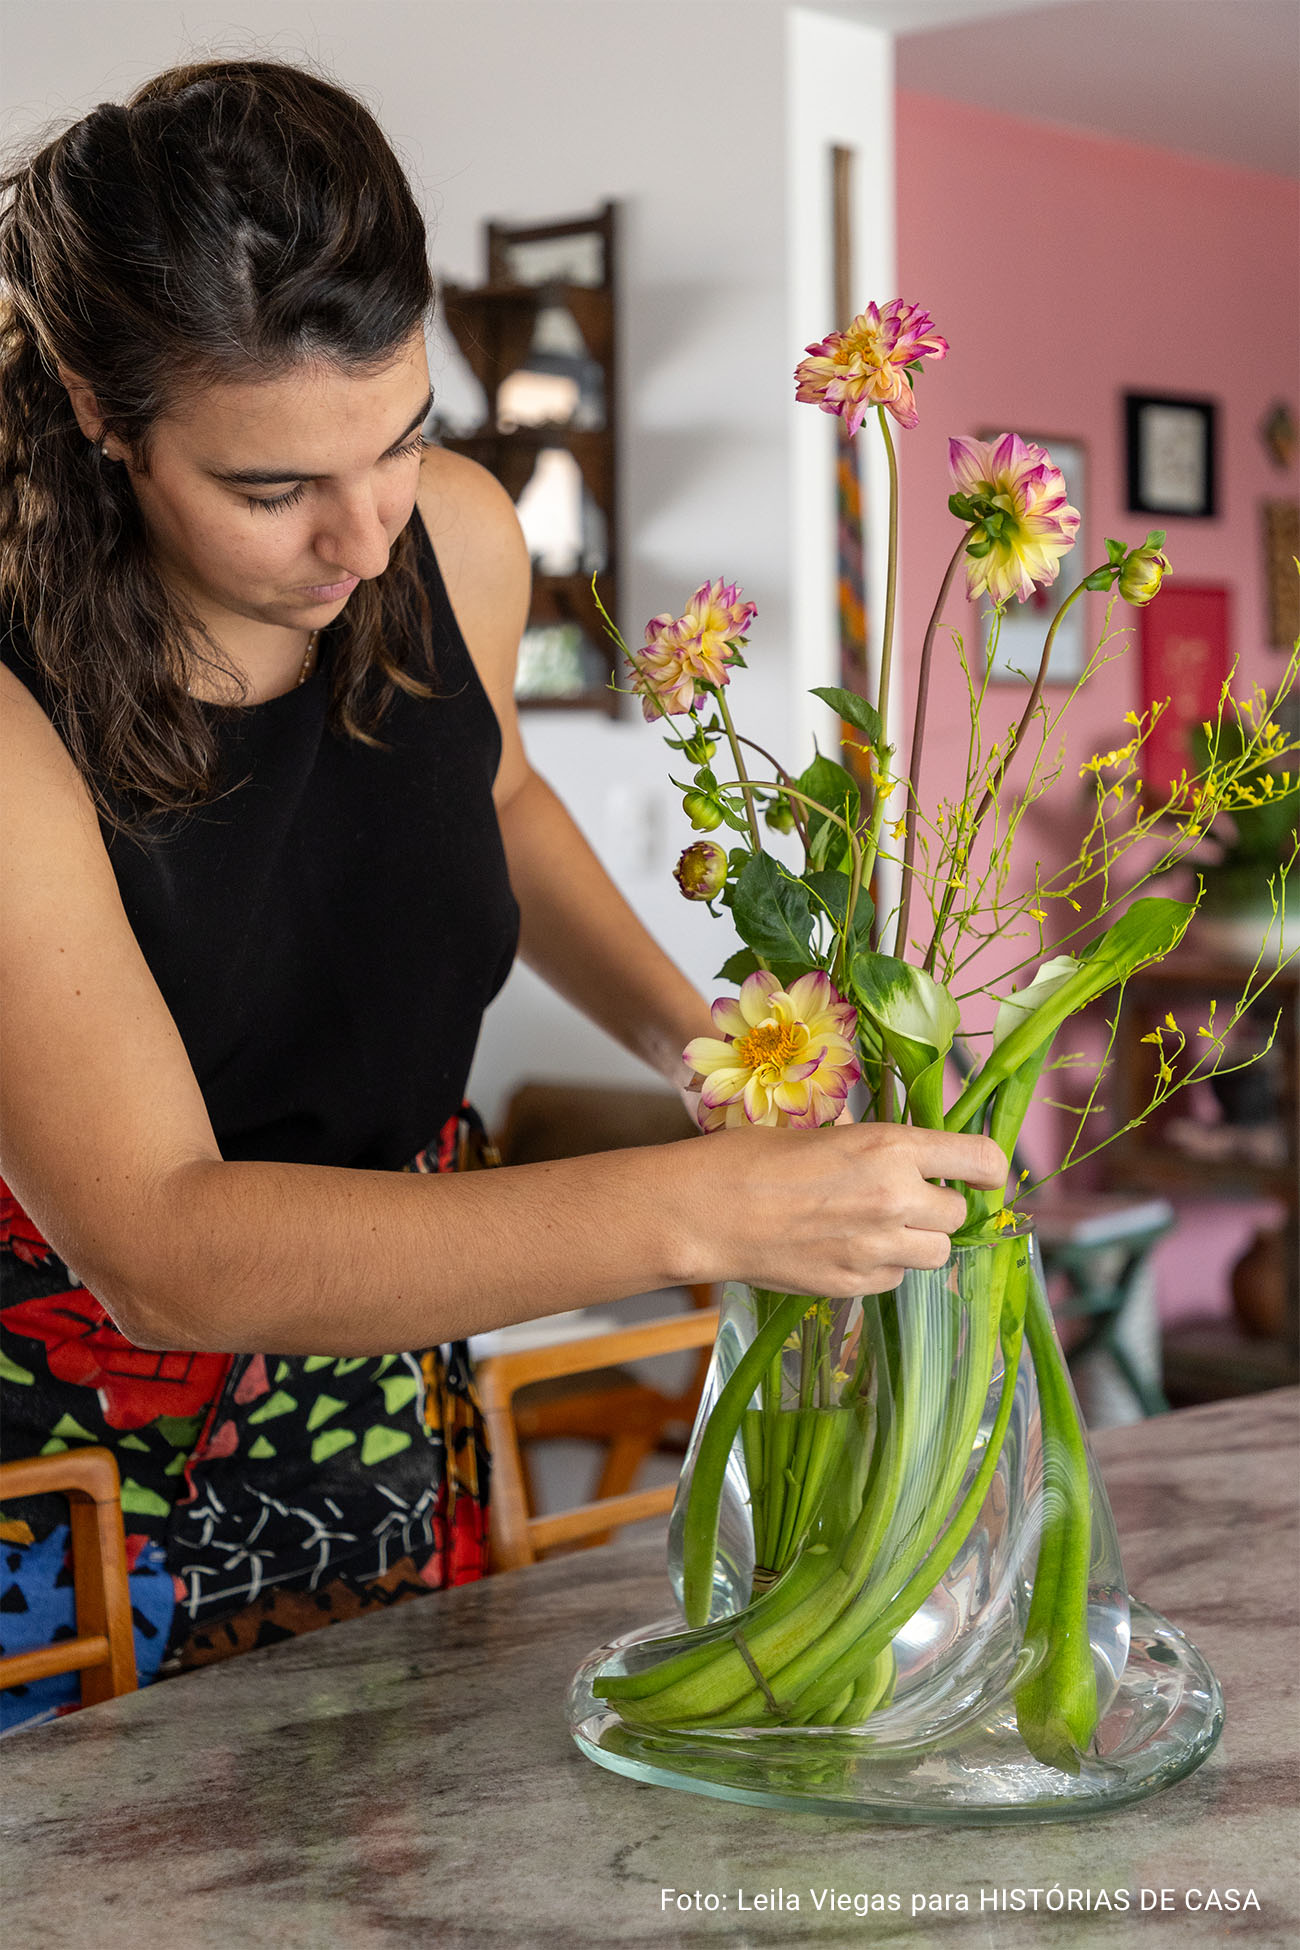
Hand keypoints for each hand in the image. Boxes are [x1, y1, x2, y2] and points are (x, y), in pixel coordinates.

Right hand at [687, 1122, 1006, 1298]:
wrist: (705, 1211)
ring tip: (879, 1228)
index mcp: (890, 1147)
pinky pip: (895, 1280)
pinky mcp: (852, 1285)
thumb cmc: (751, 1158)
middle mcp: (895, 1198)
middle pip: (957, 1213)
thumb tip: (904, 1154)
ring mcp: (875, 1248)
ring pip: (936, 1254)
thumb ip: (875, 1147)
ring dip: (918, 1241)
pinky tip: (846, 1249)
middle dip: (940, 1206)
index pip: (980, 1160)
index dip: (989, 1169)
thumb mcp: (825, 1132)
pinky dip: (882, 1267)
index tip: (984, 1174)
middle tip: (908, 1198)